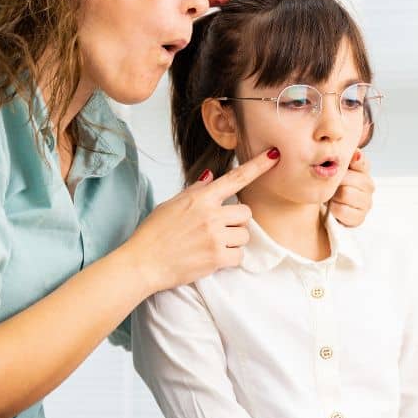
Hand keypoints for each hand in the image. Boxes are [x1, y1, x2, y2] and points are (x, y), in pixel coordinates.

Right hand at [123, 148, 279, 293]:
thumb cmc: (153, 233)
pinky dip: (230, 258)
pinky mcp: (216, 257)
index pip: (236, 178)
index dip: (258, 165)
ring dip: (234, 240)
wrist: (143, 262)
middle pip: (246, 213)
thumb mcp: (171, 205)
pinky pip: (239, 255)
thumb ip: (195, 192)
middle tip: (219, 228)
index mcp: (201, 198)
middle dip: (237, 221)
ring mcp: (215, 236)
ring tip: (213, 244)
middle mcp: (211, 214)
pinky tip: (213, 257)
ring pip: (244, 235)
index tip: (274, 155)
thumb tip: (210, 177)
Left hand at [329, 150, 374, 227]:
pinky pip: (342, 210)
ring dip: (334, 197)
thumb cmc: (333, 188)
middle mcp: (369, 186)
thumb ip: (344, 160)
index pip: (362, 162)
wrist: (328, 211)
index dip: (355, 161)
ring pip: (345, 193)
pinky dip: (335, 210)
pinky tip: (335, 208)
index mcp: (363, 171)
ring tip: (333, 198)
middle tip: (331, 187)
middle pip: (349, 178)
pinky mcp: (360, 218)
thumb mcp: (336, 171)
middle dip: (336, 183)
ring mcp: (366, 203)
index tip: (349, 163)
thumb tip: (356, 152)